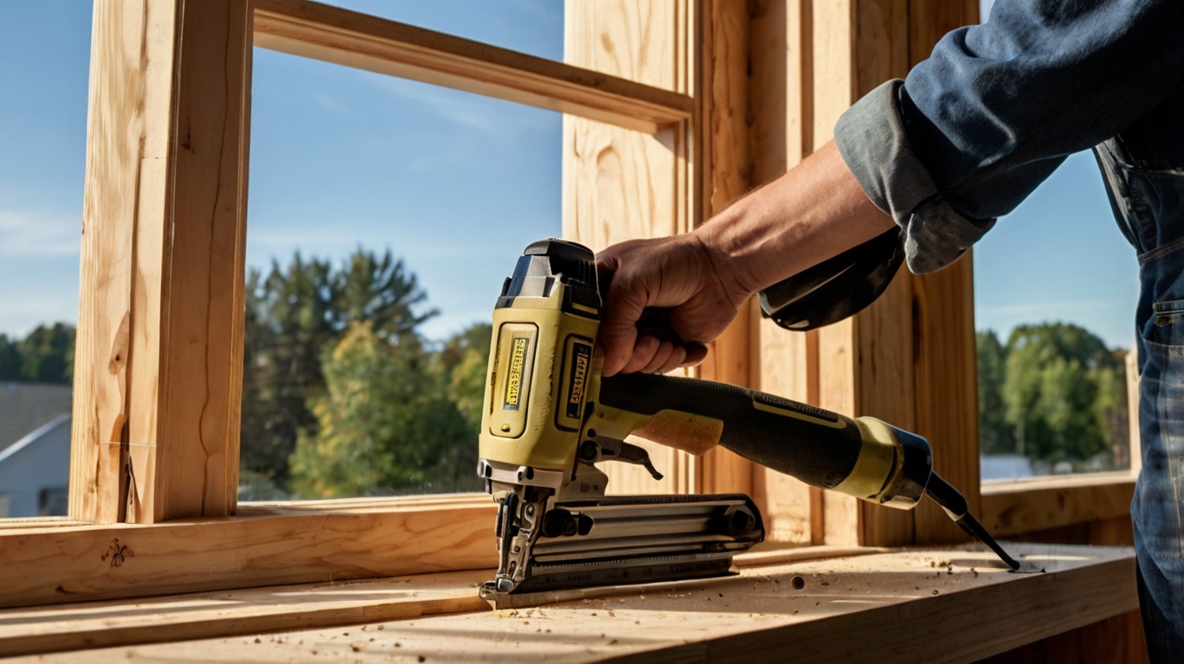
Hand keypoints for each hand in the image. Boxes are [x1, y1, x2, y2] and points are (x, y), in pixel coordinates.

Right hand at [596, 233, 746, 375]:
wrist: (721, 268)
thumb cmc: (676, 261)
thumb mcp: (633, 281)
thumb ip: (614, 323)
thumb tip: (606, 365)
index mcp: (598, 291)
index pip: (580, 328)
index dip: (592, 342)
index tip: (610, 346)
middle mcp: (616, 314)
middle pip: (606, 354)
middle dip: (630, 354)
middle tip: (650, 340)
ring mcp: (640, 331)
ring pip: (633, 366)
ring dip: (654, 358)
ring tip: (669, 338)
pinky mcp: (665, 344)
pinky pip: (660, 368)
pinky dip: (675, 360)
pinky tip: (685, 342)